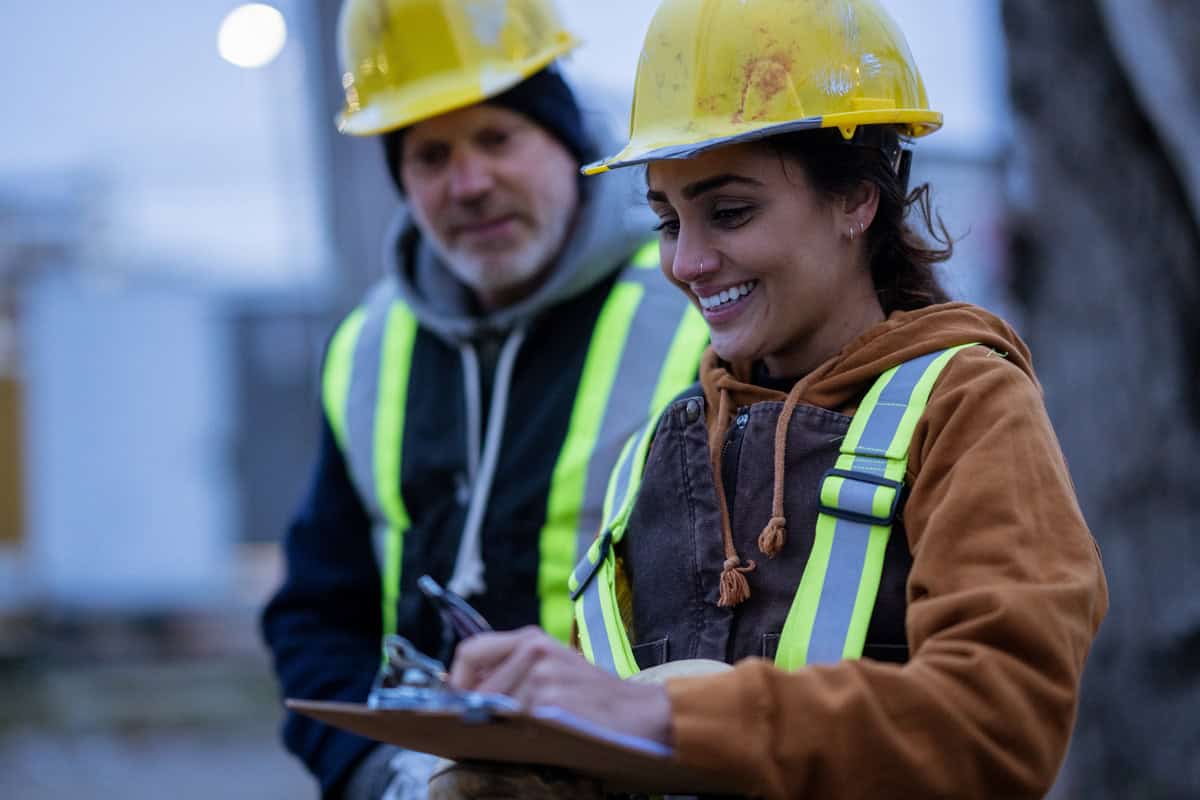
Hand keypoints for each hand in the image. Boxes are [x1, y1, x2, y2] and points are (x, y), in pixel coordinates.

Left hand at [448, 626, 673, 746]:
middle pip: (477, 686)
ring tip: (532, 728)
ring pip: (493, 708)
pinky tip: (544, 734)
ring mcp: (541, 675)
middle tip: (498, 725)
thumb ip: (513, 670)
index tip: (458, 699)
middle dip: (480, 710)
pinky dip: (522, 735)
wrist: (637, 713)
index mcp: (531, 638)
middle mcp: (533, 649)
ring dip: (504, 725)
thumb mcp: (553, 668)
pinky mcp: (549, 701)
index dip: (457, 679)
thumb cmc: (593, 696)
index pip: (470, 650)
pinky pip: (515, 724)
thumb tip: (463, 690)